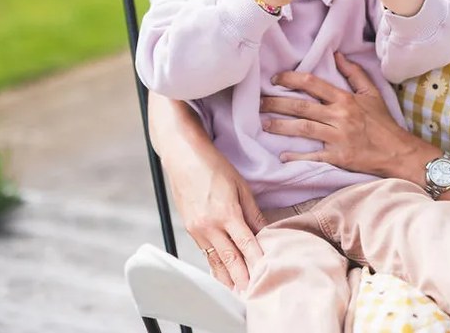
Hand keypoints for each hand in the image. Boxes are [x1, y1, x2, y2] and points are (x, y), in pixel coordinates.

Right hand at [163, 135, 267, 291]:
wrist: (183, 158)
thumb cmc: (213, 167)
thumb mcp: (240, 185)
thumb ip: (253, 211)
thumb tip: (264, 230)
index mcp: (226, 213)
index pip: (246, 243)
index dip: (257, 260)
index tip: (266, 272)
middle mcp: (210, 225)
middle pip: (229, 257)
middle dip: (241, 277)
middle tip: (252, 292)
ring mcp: (197, 229)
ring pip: (215, 259)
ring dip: (226, 276)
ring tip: (236, 291)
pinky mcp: (190, 228)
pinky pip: (204, 252)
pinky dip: (214, 264)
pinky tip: (220, 273)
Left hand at [260, 52, 428, 175]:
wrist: (397, 151)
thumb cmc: (383, 122)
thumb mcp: (372, 93)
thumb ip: (354, 74)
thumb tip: (337, 55)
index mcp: (345, 99)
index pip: (313, 84)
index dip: (291, 79)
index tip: (275, 80)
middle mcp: (340, 116)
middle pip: (302, 107)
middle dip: (277, 104)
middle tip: (260, 103)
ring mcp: (338, 137)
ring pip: (303, 129)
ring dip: (281, 126)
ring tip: (265, 124)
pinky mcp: (339, 157)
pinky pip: (314, 155)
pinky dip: (297, 156)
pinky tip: (282, 155)